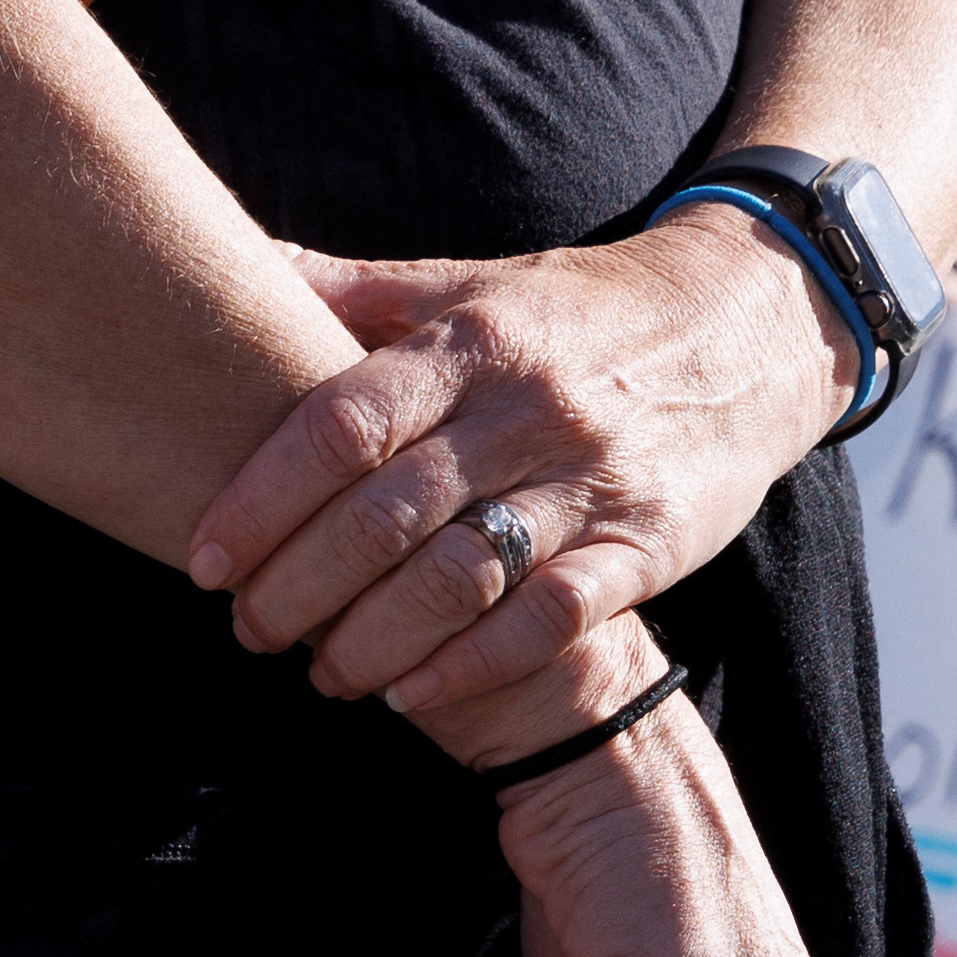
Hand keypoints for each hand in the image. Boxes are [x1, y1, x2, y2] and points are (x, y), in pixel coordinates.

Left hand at [186, 208, 861, 739]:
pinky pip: (550, 620)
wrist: (752, 323)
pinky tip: (412, 694)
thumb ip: (352, 292)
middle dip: (299, 587)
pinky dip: (471, 668)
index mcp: (471, 342)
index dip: (260, 500)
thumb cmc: (573, 316)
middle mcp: (527, 408)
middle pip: (387, 514)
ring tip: (321, 673)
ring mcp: (592, 479)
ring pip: (462, 578)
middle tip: (246, 631)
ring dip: (373, 642)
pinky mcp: (648, 543)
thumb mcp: (468, 286)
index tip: (204, 560)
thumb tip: (231, 261)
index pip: (341, 425)